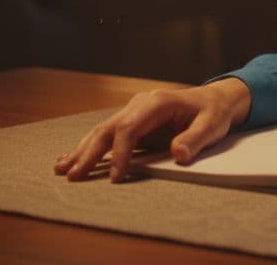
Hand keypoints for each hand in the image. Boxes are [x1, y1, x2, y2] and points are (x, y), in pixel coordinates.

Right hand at [53, 76, 251, 182]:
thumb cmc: (214, 112)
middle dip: (89, 153)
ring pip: (102, 131)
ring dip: (82, 150)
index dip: (121, 153)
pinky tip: (69, 158)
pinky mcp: (132, 122)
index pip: (130, 128)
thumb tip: (179, 154)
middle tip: (73, 176)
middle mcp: (140, 104)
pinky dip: (88, 147)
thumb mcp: (212, 125)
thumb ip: (196, 139)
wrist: (215, 100)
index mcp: (157, 102)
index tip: (117, 176)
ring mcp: (133, 111)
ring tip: (61, 169)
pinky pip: (107, 135)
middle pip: (108, 129)